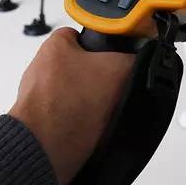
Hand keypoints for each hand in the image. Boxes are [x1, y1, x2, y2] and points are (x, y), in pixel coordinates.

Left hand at [9, 27, 134, 184]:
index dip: (104, 42)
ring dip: (93, 100)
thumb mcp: (117, 70)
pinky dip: (84, 120)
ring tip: (107, 108)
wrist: (46, 150)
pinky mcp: (44, 121)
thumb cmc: (68, 105)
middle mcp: (42, 68)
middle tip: (117, 83)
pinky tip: (96, 125)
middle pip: (84, 65)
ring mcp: (41, 97)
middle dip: (101, 75)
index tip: (117, 51)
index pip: (82, 33)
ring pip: (79, 92)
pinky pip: (73, 115)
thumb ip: (132, 57)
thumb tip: (144, 58)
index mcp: (54, 46)